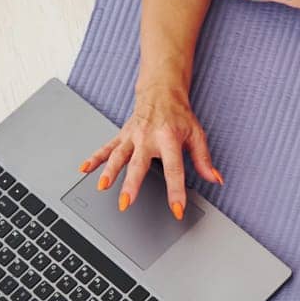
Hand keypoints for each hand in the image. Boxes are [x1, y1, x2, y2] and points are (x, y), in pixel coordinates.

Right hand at [79, 85, 222, 218]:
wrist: (162, 91)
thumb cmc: (179, 115)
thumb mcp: (197, 135)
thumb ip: (204, 159)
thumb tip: (215, 179)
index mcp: (169, 139)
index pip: (174, 169)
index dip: (176, 191)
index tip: (177, 209)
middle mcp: (148, 138)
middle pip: (139, 164)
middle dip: (132, 184)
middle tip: (126, 202)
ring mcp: (133, 137)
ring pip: (119, 156)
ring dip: (109, 172)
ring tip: (102, 187)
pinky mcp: (122, 135)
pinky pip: (106, 147)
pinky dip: (95, 158)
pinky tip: (84, 169)